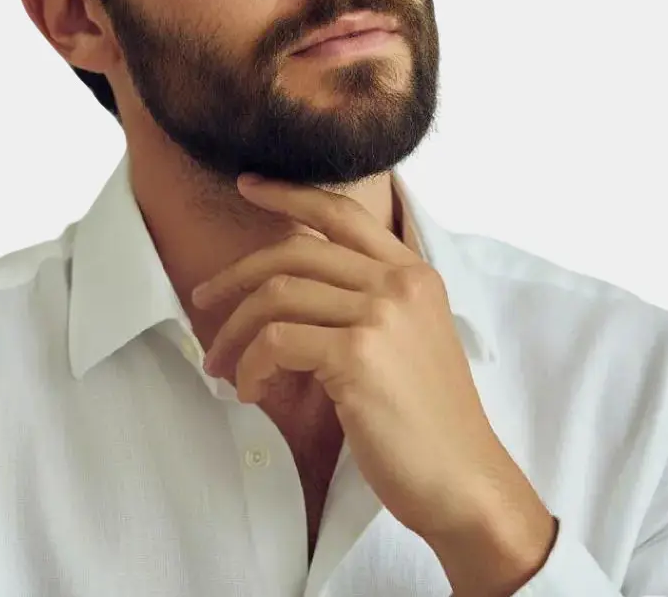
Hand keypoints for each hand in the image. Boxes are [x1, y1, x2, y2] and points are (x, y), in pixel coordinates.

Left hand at [191, 173, 555, 566]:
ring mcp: (380, 315)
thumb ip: (364, 300)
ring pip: (277, 296)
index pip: (341, 212)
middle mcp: (399, 283)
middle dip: (236, 276)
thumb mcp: (408, 338)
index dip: (288, 193)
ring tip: (220, 365)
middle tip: (203, 299)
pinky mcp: (357, 355)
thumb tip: (284, 284)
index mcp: (412, 272)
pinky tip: (251, 390)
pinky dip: (250, 366)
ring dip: (235, 332)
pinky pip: (276, 343)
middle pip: (295, 252)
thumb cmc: (426, 420)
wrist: (463, 481)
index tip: (248, 185)